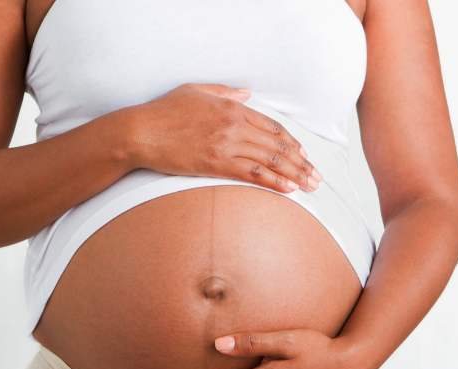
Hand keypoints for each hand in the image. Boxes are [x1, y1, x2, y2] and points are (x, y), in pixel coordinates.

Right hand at [128, 83, 322, 192]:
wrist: (140, 132)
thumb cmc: (163, 112)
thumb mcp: (195, 90)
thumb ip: (224, 91)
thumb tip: (246, 93)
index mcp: (231, 107)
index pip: (271, 126)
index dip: (291, 142)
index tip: (303, 154)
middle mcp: (234, 125)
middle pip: (277, 145)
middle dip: (301, 162)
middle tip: (316, 176)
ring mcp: (226, 144)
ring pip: (270, 161)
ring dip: (294, 174)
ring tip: (310, 186)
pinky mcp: (215, 163)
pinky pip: (252, 174)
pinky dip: (274, 182)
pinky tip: (288, 189)